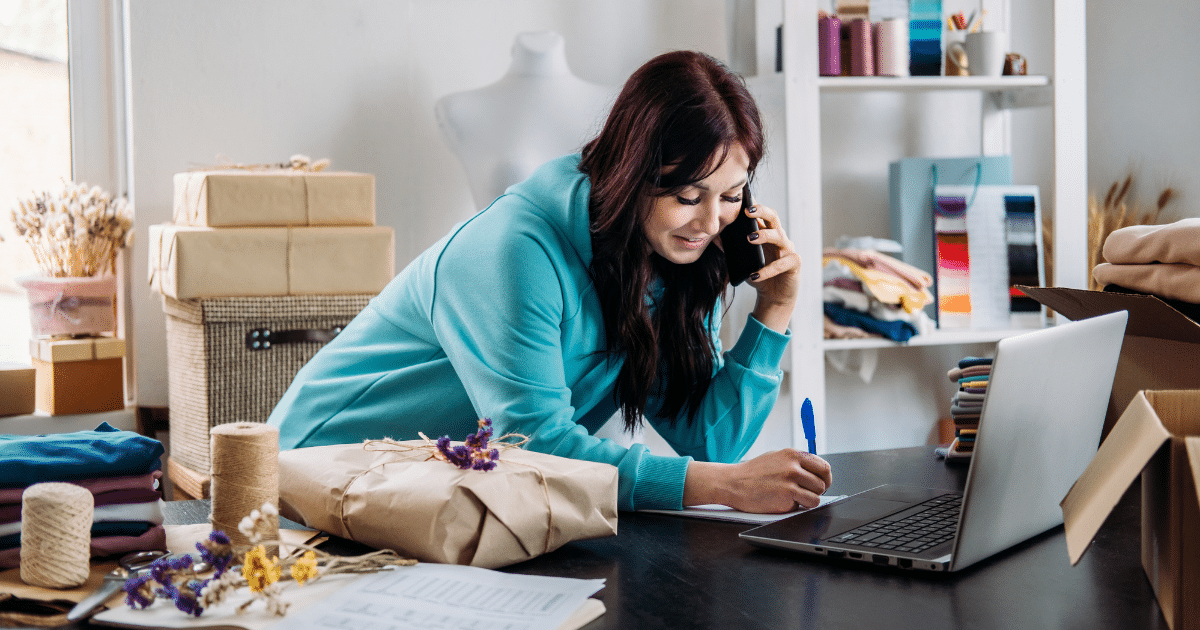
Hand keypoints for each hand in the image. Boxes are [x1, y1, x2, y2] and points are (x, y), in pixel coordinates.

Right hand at [684, 449, 832, 513]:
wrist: (733, 483)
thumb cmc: (752, 473)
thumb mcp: (776, 457)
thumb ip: (796, 462)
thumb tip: (815, 470)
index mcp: (793, 454)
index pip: (823, 466)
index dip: (825, 478)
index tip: (822, 483)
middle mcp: (793, 466)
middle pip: (823, 482)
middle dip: (818, 490)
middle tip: (808, 493)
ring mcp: (790, 482)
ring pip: (817, 496)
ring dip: (809, 500)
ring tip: (794, 498)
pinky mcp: (786, 497)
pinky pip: (805, 506)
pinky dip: (798, 507)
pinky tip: (784, 501)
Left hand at [743, 202, 799, 332]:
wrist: (774, 297)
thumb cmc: (760, 277)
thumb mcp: (743, 263)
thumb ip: (732, 251)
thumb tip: (716, 239)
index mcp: (768, 235)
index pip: (762, 215)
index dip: (754, 208)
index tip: (742, 203)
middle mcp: (780, 239)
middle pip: (774, 218)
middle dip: (762, 212)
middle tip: (748, 212)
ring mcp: (789, 250)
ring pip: (780, 237)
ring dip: (764, 235)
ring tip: (749, 239)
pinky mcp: (794, 264)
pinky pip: (782, 264)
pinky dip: (767, 270)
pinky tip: (755, 275)